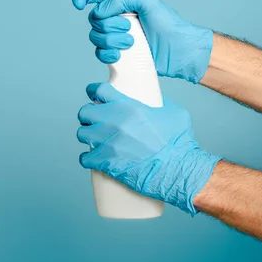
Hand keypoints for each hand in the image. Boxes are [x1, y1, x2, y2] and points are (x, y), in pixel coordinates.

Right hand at [72, 0, 212, 83]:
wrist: (178, 52)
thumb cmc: (169, 25)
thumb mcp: (148, 3)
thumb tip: (101, 9)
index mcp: (122, 2)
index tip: (80, 3)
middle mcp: (116, 18)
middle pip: (94, 18)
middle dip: (108, 24)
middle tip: (128, 26)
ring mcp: (116, 37)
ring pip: (95, 36)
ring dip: (111, 39)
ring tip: (131, 42)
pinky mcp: (117, 54)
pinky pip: (100, 53)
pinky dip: (108, 54)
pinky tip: (120, 55)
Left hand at [77, 82, 220, 213]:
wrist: (178, 171)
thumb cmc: (179, 143)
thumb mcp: (174, 113)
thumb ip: (160, 103)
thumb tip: (156, 100)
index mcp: (128, 106)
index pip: (100, 90)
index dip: (94, 90)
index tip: (93, 93)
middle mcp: (114, 122)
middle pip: (85, 111)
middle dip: (88, 115)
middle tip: (95, 120)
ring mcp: (107, 142)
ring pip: (81, 134)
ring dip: (87, 135)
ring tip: (94, 139)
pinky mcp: (105, 162)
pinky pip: (84, 158)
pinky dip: (87, 158)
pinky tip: (91, 158)